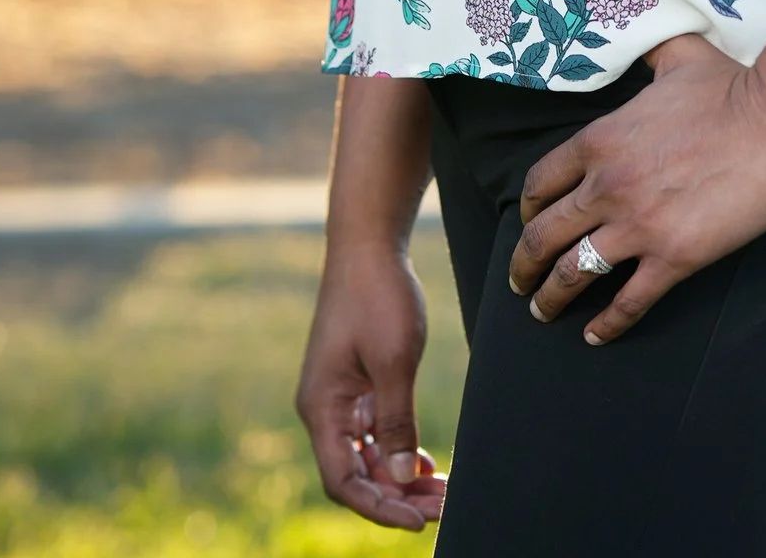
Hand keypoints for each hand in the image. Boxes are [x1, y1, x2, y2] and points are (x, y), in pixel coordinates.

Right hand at [296, 240, 448, 532]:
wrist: (369, 244)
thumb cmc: (378, 296)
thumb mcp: (394, 359)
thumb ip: (396, 421)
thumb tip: (400, 480)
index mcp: (322, 408)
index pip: (344, 480)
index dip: (379, 507)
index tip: (421, 520)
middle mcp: (324, 410)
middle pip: (356, 474)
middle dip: (397, 497)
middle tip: (444, 508)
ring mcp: (339, 398)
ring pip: (367, 456)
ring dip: (399, 478)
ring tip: (441, 492)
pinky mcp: (355, 384)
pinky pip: (372, 433)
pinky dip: (397, 450)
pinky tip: (423, 463)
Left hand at [505, 31, 765, 345]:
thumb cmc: (731, 86)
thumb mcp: (678, 58)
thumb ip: (649, 56)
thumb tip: (645, 40)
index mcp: (601, 138)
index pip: (542, 180)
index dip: (529, 207)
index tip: (527, 221)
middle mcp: (607, 185)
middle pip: (545, 234)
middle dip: (524, 263)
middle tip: (519, 282)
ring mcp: (637, 225)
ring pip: (574, 274)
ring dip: (551, 299)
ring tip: (543, 313)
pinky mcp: (673, 258)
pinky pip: (627, 302)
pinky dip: (607, 325)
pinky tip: (595, 337)